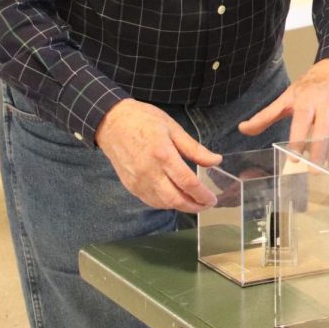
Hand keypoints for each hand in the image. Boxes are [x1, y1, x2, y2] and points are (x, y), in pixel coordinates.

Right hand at [95, 99, 221, 211]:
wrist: (112, 122)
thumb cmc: (144, 120)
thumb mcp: (173, 128)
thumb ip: (195, 149)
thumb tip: (216, 160)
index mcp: (163, 155)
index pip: (187, 182)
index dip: (202, 195)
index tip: (213, 199)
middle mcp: (149, 172)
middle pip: (175, 199)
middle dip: (194, 206)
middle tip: (206, 205)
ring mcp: (137, 181)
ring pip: (162, 203)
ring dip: (180, 206)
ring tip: (194, 203)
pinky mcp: (130, 185)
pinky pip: (150, 201)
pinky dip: (165, 204)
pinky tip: (175, 199)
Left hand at [239, 57, 328, 170]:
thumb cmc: (312, 85)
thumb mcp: (289, 96)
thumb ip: (267, 115)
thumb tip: (243, 129)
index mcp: (309, 99)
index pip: (304, 119)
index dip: (299, 138)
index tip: (294, 157)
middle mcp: (328, 106)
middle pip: (325, 129)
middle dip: (320, 149)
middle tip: (314, 170)